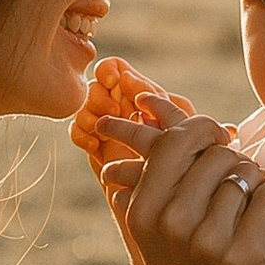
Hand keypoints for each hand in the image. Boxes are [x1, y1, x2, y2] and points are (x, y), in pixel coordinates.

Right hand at [72, 56, 191, 178]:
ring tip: (102, 129)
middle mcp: (122, 106)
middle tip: (114, 112)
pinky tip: (95, 146)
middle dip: (99, 96)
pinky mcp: (97, 148)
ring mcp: (108, 127)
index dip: (109, 70)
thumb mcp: (181, 124)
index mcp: (142, 94)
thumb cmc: (187, 157)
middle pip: (95, 86)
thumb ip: (158, 98)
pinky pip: (77, 131)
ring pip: (83, 107)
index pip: (116, 69)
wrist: (172, 195)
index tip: (113, 80)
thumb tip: (127, 77)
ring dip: (88, 114)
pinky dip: (80, 134)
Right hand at [112, 116, 264, 264]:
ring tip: (258, 200)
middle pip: (215, 154)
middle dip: (235, 160)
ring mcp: (207, 242)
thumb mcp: (155, 242)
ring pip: (246, 172)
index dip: (202, 130)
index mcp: (143, 214)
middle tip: (242, 182)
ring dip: (260, 179)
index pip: (175, 142)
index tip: (218, 136)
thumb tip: (135, 140)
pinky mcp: (246, 257)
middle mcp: (170, 225)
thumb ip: (150, 190)